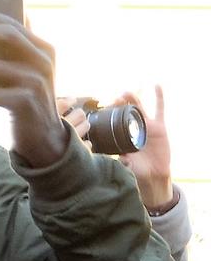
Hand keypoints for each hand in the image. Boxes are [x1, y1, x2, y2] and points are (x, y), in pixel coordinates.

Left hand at [0, 6, 66, 166]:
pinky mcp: (25, 102)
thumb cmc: (28, 97)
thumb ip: (20, 47)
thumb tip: (12, 18)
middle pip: (7, 37)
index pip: (15, 26)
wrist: (44, 136)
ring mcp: (36, 82)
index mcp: (44, 50)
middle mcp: (44, 62)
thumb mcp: (30, 70)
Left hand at [119, 88, 172, 211]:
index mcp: (121, 134)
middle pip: (124, 111)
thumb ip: (120, 160)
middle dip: (118, 104)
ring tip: (126, 92)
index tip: (101, 107)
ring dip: (133, 98)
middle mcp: (132, 127)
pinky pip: (160, 109)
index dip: (108, 113)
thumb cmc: (136, 169)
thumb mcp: (125, 163)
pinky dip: (159, 97)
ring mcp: (146, 125)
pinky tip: (157, 86)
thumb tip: (116, 159)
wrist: (153, 174)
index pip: (113, 120)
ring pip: (139, 108)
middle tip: (113, 99)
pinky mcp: (159, 126)